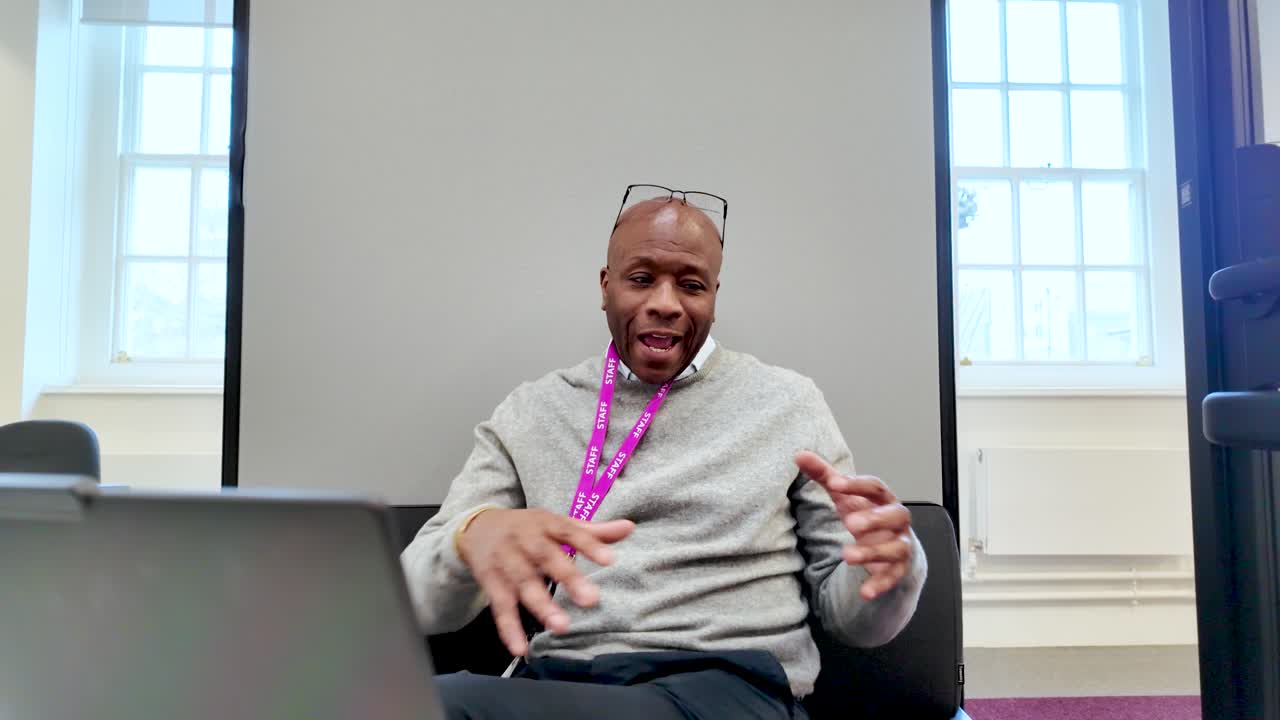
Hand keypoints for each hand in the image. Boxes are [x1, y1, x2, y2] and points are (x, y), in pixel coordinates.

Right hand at [457, 508, 633, 656]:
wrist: (477, 527)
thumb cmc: (527, 528)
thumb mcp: (557, 523)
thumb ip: (592, 531)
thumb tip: (629, 527)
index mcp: (546, 523)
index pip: (570, 531)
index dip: (590, 545)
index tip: (610, 560)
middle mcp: (525, 541)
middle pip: (546, 557)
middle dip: (568, 578)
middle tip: (591, 600)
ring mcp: (506, 562)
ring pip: (524, 583)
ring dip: (541, 605)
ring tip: (561, 626)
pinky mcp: (491, 583)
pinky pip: (500, 607)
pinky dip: (509, 628)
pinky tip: (521, 648)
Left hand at [794, 451, 913, 600]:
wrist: (895, 547)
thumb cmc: (868, 515)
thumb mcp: (845, 496)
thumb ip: (825, 476)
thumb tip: (800, 454)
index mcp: (884, 499)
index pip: (875, 487)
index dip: (856, 484)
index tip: (834, 482)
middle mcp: (897, 521)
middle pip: (895, 515)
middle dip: (874, 519)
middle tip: (850, 524)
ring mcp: (900, 545)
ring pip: (895, 548)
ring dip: (873, 552)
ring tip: (847, 556)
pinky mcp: (899, 569)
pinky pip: (893, 577)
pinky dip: (880, 584)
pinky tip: (864, 591)